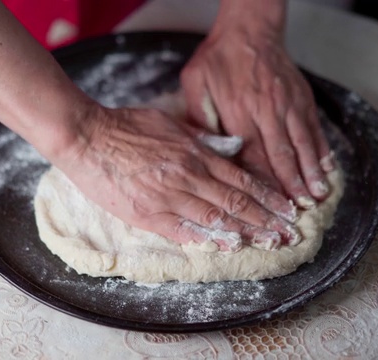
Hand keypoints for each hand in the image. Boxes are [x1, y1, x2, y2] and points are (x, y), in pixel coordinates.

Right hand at [56, 105, 300, 250]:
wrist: (87, 136)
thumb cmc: (128, 126)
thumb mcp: (171, 124)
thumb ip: (201, 140)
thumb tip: (229, 149)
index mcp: (195, 153)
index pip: (241, 179)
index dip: (267, 196)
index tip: (286, 208)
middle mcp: (188, 175)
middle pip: (236, 201)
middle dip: (266, 218)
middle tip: (290, 232)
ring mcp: (168, 196)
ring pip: (216, 217)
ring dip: (246, 231)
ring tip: (269, 243)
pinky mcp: (147, 213)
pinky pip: (182, 230)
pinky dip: (206, 239)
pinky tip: (227, 246)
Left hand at [181, 1, 334, 207]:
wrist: (249, 28)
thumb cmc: (219, 58)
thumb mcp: (196, 83)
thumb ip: (200, 117)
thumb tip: (206, 151)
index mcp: (240, 110)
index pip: (255, 154)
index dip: (265, 182)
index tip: (271, 204)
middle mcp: (268, 110)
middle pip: (283, 153)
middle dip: (293, 183)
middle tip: (302, 209)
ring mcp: (289, 104)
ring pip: (303, 143)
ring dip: (312, 171)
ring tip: (320, 195)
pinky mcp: (302, 98)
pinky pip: (315, 128)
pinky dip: (322, 149)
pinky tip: (328, 167)